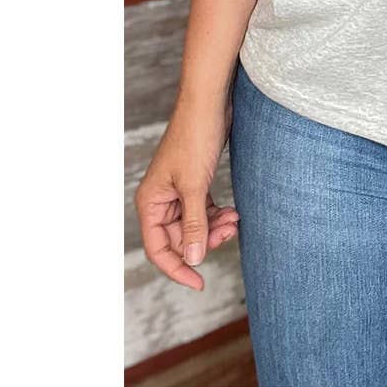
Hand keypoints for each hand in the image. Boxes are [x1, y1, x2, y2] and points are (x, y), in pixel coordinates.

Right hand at [133, 93, 239, 290]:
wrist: (209, 103)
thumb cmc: (196, 138)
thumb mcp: (195, 186)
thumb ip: (194, 224)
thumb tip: (193, 259)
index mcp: (150, 202)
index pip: (158, 248)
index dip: (178, 268)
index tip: (198, 283)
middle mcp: (161, 199)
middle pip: (178, 237)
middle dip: (204, 241)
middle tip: (230, 233)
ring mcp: (178, 190)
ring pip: (194, 224)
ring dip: (214, 228)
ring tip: (236, 221)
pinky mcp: (195, 181)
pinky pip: (203, 209)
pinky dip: (217, 215)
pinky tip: (234, 214)